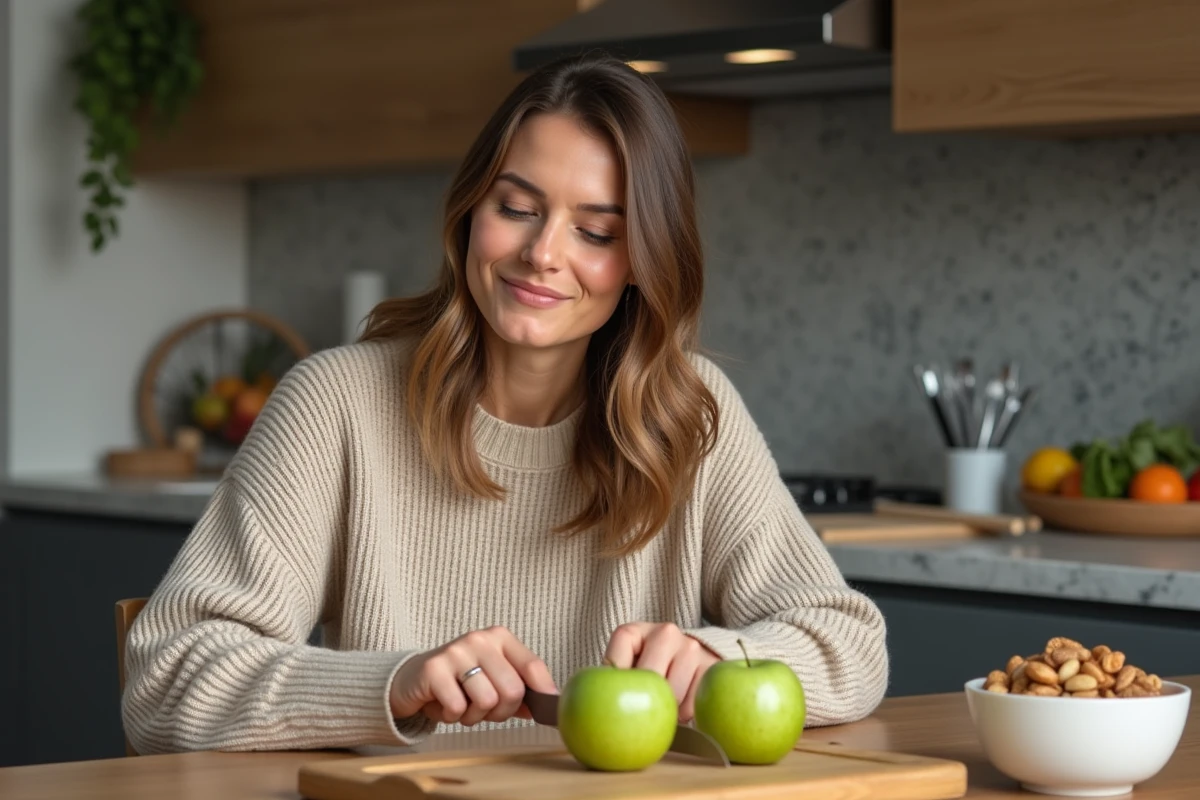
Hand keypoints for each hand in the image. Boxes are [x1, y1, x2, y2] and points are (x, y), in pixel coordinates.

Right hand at [389, 627, 556, 726]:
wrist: (412, 679)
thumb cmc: (459, 682)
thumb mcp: (492, 680)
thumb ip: (519, 689)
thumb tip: (548, 702)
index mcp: (500, 637)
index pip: (533, 666)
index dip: (542, 692)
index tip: (543, 711)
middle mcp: (480, 639)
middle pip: (512, 691)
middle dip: (501, 712)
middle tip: (483, 709)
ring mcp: (456, 651)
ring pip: (487, 701)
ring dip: (474, 716)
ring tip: (462, 705)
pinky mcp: (434, 668)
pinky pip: (458, 708)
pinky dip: (452, 716)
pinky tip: (443, 704)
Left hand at [604, 622, 720, 721]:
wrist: (689, 656)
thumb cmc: (647, 667)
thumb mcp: (626, 666)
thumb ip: (610, 680)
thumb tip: (582, 703)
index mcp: (634, 631)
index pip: (615, 662)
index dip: (616, 687)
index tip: (617, 700)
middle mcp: (664, 632)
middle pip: (647, 680)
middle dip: (644, 701)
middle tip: (642, 711)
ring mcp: (690, 647)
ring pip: (671, 695)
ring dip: (666, 711)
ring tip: (662, 706)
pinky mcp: (711, 666)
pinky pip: (692, 704)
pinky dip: (684, 714)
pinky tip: (680, 707)